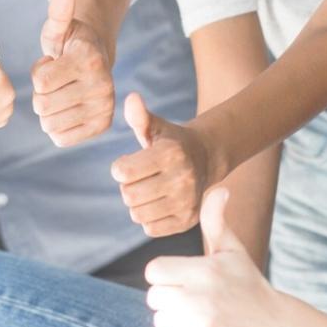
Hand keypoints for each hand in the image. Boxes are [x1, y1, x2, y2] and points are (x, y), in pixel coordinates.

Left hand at [31, 0, 116, 146]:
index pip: (41, 82)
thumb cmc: (69, 42)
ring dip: (48, 109)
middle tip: (57, 80)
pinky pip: (60, 138)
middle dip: (42, 92)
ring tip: (62, 91)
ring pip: (49, 124)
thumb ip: (59, 10)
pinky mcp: (102, 126)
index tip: (53, 62)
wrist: (94, 58)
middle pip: (42, 105)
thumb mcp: (59, 25)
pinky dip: (57, 125)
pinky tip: (67, 108)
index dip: (39, 72)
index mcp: (90, 60)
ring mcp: (104, 108)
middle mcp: (103, 86)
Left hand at [111, 93, 213, 236]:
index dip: (120, 168)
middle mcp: (182, 179)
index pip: (122, 172)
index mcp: (170, 154)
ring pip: (137, 214)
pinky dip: (149, 218)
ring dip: (137, 203)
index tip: (130, 163)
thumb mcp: (156, 127)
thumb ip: (140, 116)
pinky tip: (158, 203)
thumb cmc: (171, 142)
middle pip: (128, 195)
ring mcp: (187, 202)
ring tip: (150, 190)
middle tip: (141, 178)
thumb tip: (132, 98)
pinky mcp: (187, 220)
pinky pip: (150, 229)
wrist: (205, 159)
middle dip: (128, 186)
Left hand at [143, 187, 283, 326]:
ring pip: (161, 322)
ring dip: (174, 320)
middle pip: (154, 298)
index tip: (183, 278)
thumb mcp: (231, 249)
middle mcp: (202, 300)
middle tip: (194, 298)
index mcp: (205, 271)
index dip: (165, 274)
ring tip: (200, 315)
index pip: (154, 272)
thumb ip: (215, 220)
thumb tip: (219, 189)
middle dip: (169, 297)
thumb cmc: (246, 282)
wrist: (275, 325)